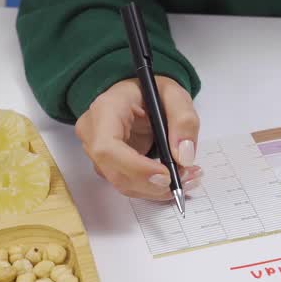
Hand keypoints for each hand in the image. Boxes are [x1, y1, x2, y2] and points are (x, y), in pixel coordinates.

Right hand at [75, 77, 201, 199]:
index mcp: (105, 109)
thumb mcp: (174, 95)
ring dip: (157, 189)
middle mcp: (93, 133)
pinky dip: (153, 187)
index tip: (166, 175)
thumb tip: (184, 156)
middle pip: (115, 172)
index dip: (136, 168)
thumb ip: (183, 120)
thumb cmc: (150, 92)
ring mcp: (96, 152)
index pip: (108, 147)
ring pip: (123, 183)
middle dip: (153, 183)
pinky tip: (175, 178)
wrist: (138, 96)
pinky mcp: (107, 165)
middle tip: (186, 177)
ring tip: (187, 176)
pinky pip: (128, 184)